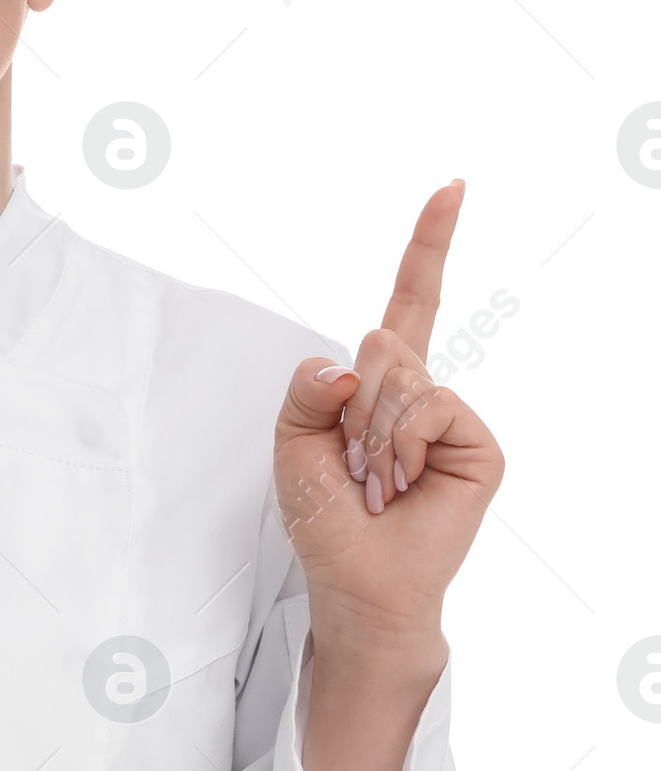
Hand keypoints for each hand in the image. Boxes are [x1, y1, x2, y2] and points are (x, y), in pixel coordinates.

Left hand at [274, 181, 505, 645]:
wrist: (360, 582)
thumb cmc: (327, 518)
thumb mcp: (291, 443)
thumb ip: (305, 389)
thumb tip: (355, 360)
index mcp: (377, 382)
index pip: (408, 301)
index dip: (429, 245)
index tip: (453, 187)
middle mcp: (420, 390)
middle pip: (380, 342)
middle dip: (349, 405)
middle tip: (352, 464)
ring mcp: (452, 416)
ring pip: (401, 375)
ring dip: (371, 434)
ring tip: (376, 483)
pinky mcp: (479, 444)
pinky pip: (433, 407)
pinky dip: (404, 445)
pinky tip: (405, 485)